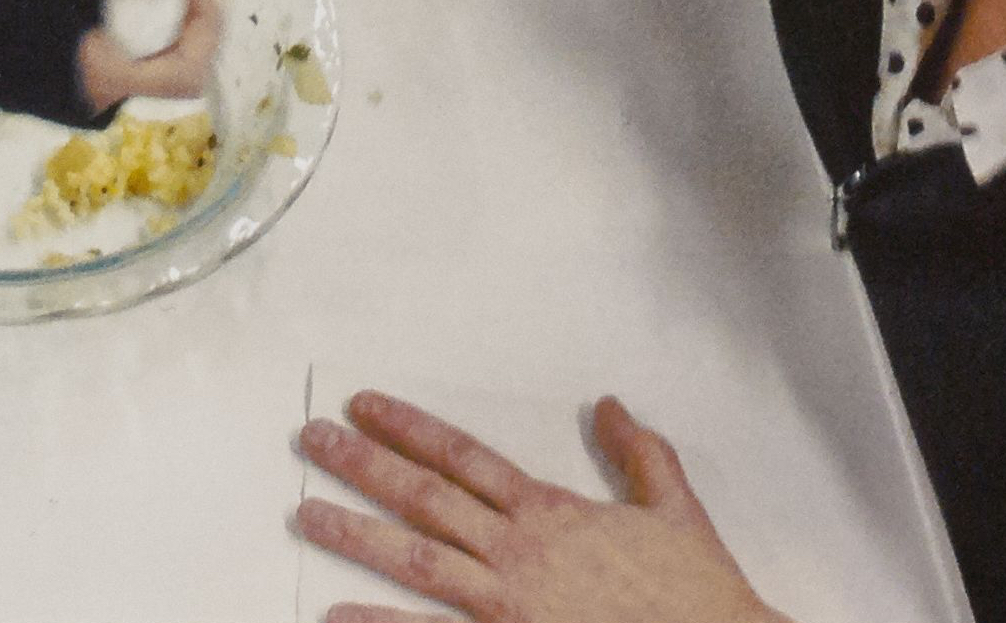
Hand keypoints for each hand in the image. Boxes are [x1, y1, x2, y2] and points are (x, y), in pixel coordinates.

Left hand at [296, 393, 792, 622]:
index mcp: (550, 513)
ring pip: (416, 563)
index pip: (462, 456)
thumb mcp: (676, 510)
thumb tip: (610, 403)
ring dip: (356, 536)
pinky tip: (336, 616)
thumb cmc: (701, 596)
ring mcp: (509, 608)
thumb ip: (641, 452)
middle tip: (310, 439)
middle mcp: (519, 554)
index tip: (361, 404)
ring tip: (304, 514)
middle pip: (425, 499)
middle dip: (362, 466)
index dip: (409, 427)